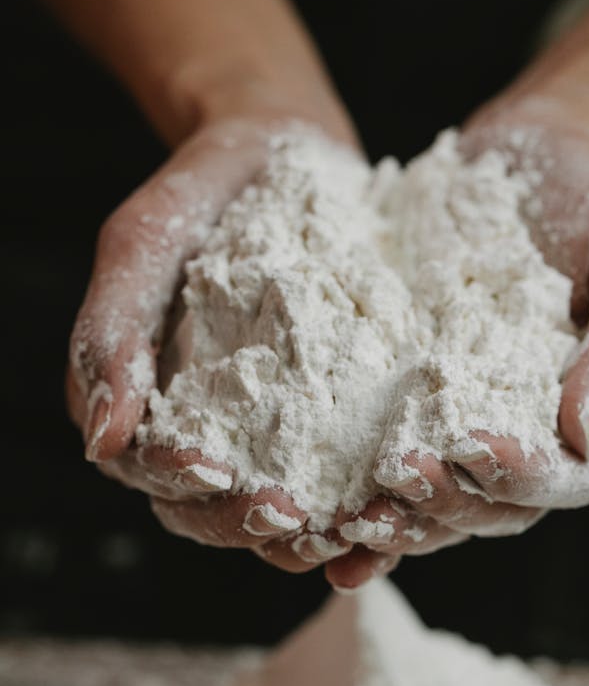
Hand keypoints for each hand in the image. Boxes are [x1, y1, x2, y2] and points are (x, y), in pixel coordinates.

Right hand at [66, 91, 382, 581]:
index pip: (146, 467)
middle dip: (245, 522)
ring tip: (349, 528)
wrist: (283, 151)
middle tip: (292, 519)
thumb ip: (110, 333)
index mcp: (142, 401)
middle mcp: (199, 430)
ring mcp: (264, 433)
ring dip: (306, 533)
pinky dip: (357, 502)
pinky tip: (390, 505)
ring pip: (272, 512)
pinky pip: (336, 479)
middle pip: (208, 509)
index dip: (176, 480)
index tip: (214, 471)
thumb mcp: (142, 243)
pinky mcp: (324, 422)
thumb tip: (101, 439)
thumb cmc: (200, 192)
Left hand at [328, 97, 588, 581]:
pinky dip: (357, 491)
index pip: (572, 475)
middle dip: (446, 502)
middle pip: (498, 506)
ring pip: (440, 501)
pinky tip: (315, 507)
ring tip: (347, 514)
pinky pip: (390, 462)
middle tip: (396, 476)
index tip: (474, 448)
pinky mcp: (420, 409)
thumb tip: (588, 435)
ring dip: (395, 516)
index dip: (523, 475)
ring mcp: (476, 428)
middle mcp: (541, 439)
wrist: (522, 153)